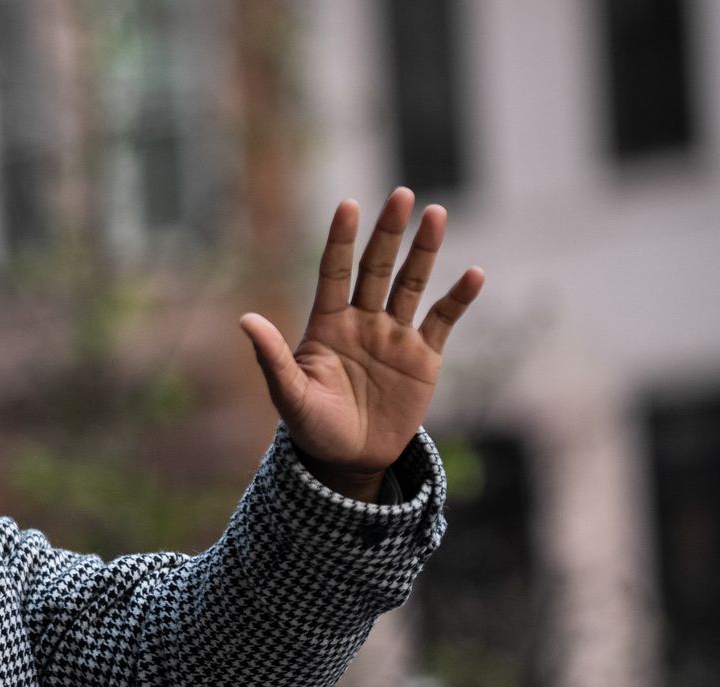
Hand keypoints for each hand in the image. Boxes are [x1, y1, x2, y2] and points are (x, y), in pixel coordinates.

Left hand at [240, 188, 484, 500]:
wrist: (348, 459)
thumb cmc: (311, 426)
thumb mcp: (289, 394)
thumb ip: (271, 357)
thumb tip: (245, 319)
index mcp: (327, 324)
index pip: (335, 271)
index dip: (341, 240)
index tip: (348, 205)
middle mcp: (363, 321)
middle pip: (377, 268)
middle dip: (388, 232)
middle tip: (401, 194)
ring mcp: (394, 336)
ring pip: (411, 285)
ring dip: (425, 252)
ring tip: (436, 214)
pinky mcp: (423, 357)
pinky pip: (443, 321)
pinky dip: (458, 299)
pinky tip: (474, 274)